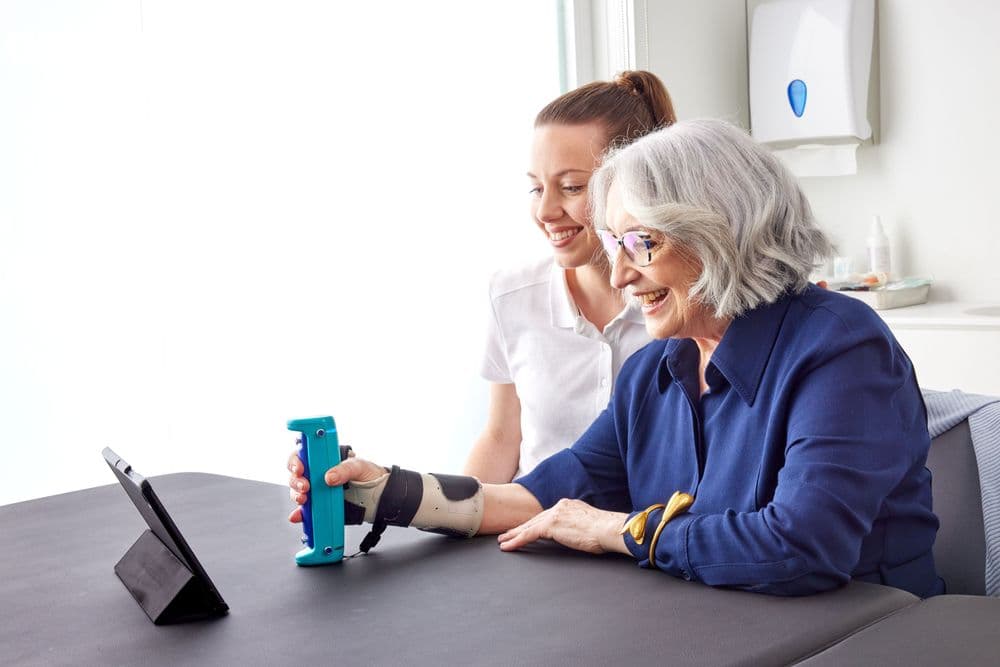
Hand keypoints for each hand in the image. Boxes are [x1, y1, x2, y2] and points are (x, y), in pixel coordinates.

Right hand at [286, 448, 382, 523]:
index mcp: (324, 460)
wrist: (379, 495)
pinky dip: (300, 514)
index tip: (300, 468)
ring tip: (304, 499)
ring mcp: (318, 491)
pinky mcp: (320, 506)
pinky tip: (298, 515)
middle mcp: (317, 474)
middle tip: (305, 486)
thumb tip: (329, 476)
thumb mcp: (359, 466)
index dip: (296, 461)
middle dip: (296, 480)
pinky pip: (306, 511)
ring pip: (298, 492)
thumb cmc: (369, 475)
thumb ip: (344, 469)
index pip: (303, 456)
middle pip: (296, 475)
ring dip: (297, 495)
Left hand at [497, 498, 629, 554]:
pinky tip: (508, 546)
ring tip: (503, 542)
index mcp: (569, 505)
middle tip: (507, 534)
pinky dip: (517, 540)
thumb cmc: (606, 532)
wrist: (609, 529)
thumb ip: (579, 527)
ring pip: (529, 526)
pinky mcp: (551, 525)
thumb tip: (578, 535)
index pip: (547, 516)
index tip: (526, 528)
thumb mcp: (589, 526)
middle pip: (535, 520)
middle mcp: (560, 506)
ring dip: (514, 534)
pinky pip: (529, 534)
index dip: (534, 524)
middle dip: (520, 528)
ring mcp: (555, 514)